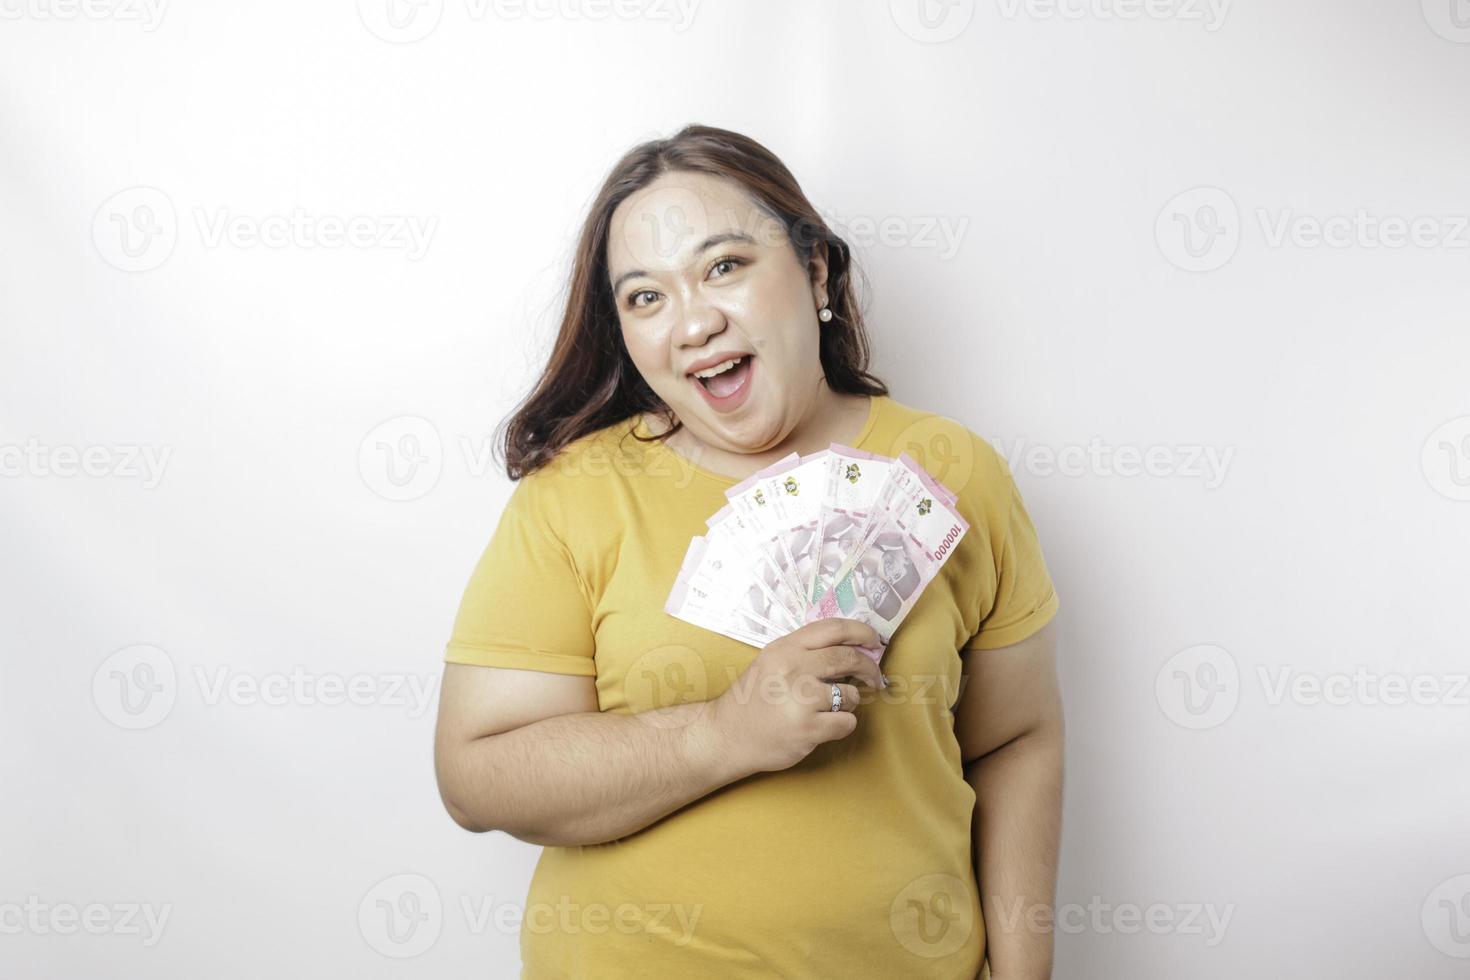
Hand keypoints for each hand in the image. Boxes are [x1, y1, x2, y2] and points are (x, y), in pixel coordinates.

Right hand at [700, 618, 884, 774]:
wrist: (726, 736)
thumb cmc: (753, 699)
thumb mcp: (771, 662)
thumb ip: (805, 652)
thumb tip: (854, 649)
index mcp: (784, 648)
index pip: (833, 628)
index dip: (861, 632)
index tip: (874, 641)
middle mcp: (792, 668)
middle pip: (848, 658)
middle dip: (868, 668)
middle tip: (874, 678)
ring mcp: (800, 699)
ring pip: (850, 694)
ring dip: (848, 702)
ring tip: (829, 708)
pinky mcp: (807, 728)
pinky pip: (846, 722)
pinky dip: (841, 725)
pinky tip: (823, 726)